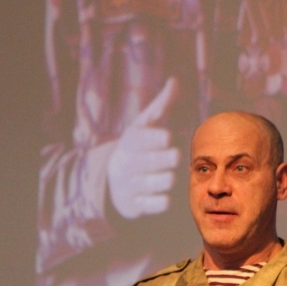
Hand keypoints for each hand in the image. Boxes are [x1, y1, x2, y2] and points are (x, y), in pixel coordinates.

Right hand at [106, 77, 179, 218]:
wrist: (112, 180)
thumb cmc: (138, 147)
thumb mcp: (145, 125)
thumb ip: (161, 104)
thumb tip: (174, 81)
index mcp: (130, 141)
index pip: (143, 138)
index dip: (157, 138)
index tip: (166, 137)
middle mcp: (126, 163)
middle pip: (155, 160)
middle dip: (167, 158)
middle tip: (173, 156)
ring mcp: (129, 185)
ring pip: (160, 181)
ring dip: (167, 178)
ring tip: (167, 175)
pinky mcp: (134, 205)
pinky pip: (156, 204)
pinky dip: (162, 200)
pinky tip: (164, 194)